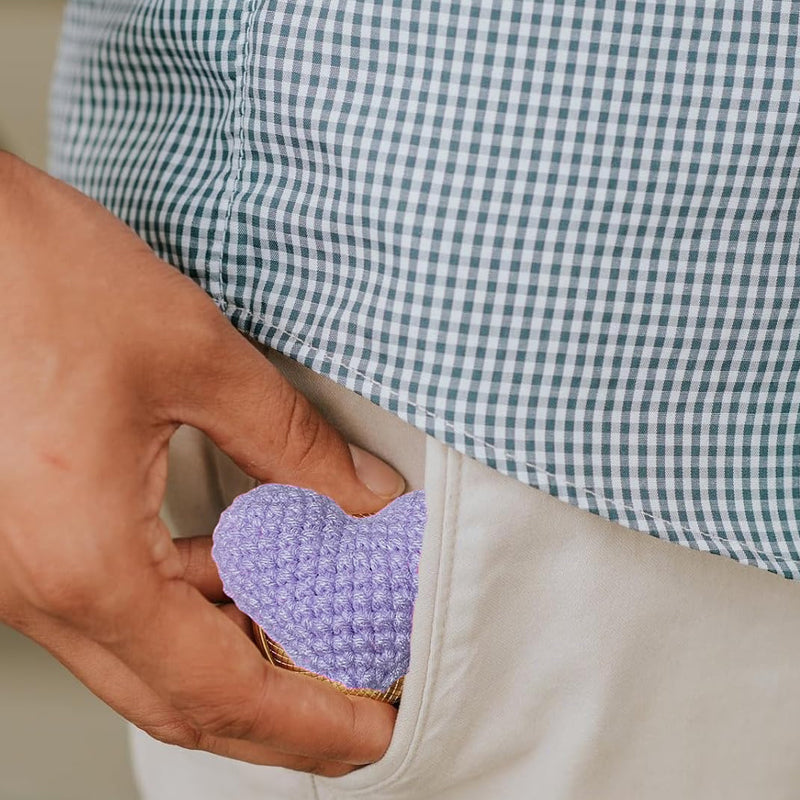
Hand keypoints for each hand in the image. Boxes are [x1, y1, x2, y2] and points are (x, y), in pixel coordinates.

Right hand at [0, 153, 403, 774]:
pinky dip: (194, 612)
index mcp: (83, 558)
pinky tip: (244, 575)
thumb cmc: (39, 279)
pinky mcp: (30, 540)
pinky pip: (121, 609)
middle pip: (181, 700)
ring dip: (239, 662)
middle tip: (358, 710)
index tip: (376, 731)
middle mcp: (41, 587)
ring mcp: (25, 571)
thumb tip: (366, 499)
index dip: (310, 723)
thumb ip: (293, 442)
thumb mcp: (195, 359)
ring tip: (318, 638)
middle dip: (280, 720)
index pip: (220, 687)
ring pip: (149, 662)